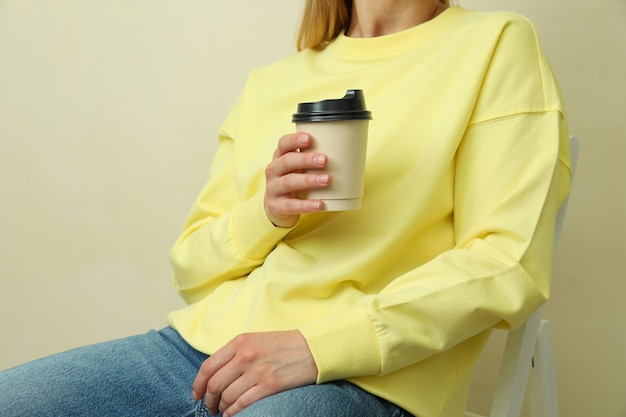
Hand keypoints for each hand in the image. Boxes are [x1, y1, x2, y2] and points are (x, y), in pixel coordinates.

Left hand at [192, 330, 317, 416]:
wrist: (312, 348)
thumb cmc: (284, 344)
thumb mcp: (255, 339)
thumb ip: (235, 352)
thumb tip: (216, 373)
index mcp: (239, 342)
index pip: (208, 366)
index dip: (198, 384)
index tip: (197, 394)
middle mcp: (245, 356)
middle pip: (215, 384)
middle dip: (208, 400)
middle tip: (209, 407)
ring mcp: (257, 372)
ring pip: (227, 396)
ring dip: (221, 408)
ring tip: (222, 411)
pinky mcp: (269, 386)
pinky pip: (242, 404)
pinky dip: (233, 412)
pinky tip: (232, 414)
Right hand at [264, 133, 329, 226]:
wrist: (276, 208)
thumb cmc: (293, 182)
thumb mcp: (297, 168)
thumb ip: (312, 160)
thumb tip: (346, 152)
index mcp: (279, 157)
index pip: (283, 144)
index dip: (294, 140)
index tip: (310, 138)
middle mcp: (273, 170)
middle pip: (287, 161)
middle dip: (306, 160)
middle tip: (325, 160)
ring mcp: (272, 189)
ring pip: (289, 182)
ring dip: (309, 180)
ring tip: (327, 179)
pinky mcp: (276, 206)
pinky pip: (291, 205)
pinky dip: (306, 205)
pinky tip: (319, 204)